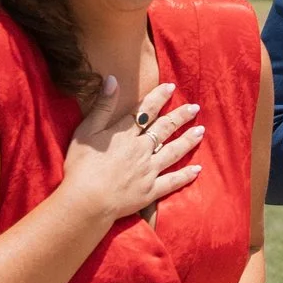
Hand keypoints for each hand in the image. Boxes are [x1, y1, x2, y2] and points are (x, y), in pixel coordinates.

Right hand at [58, 77, 204, 226]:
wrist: (87, 202)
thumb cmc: (81, 167)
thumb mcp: (86, 132)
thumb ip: (103, 106)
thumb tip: (113, 80)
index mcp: (125, 135)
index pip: (146, 111)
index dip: (159, 97)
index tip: (171, 87)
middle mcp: (141, 150)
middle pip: (165, 129)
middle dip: (181, 116)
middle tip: (194, 108)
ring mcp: (149, 171)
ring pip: (174, 151)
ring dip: (189, 140)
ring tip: (201, 131)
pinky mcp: (151, 191)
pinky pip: (173, 181)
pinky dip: (186, 175)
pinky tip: (197, 169)